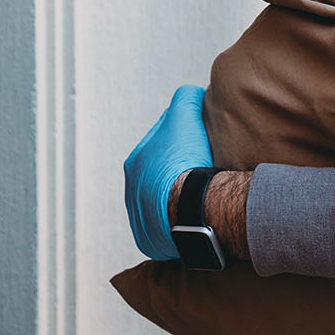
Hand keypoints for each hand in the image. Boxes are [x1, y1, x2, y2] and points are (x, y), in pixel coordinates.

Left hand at [123, 85, 213, 259]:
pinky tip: (196, 219)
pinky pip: (168, 230)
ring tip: (201, 197)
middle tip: (203, 170)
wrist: (189, 209)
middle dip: (178, 172)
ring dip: (178, 200)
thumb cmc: (185, 163)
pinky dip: (181, 224)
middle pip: (159, 176)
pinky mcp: (153, 242)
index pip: (159, 145)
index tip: (200, 143)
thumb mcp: (184, 118)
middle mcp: (132, 192)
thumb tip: (191, 92)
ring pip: (162, 204)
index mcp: (135, 163)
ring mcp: (140, 220)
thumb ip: (185, 99)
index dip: (182, 141)